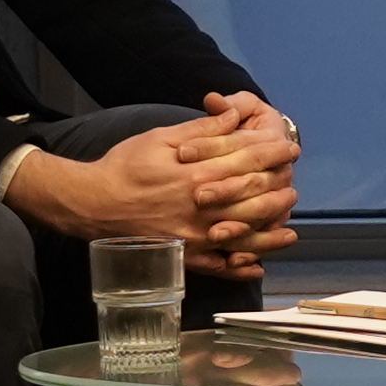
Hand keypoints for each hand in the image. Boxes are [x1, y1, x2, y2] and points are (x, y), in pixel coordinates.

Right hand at [11, 113, 301, 265]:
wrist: (92, 204)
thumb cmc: (124, 166)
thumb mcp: (160, 138)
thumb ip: (201, 130)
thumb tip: (234, 117)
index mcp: (197, 174)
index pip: (248, 162)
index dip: (273, 154)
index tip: (290, 148)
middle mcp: (202, 207)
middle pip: (253, 199)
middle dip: (279, 191)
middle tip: (293, 187)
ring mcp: (194, 236)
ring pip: (244, 236)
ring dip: (270, 233)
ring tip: (289, 228)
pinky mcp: (183, 256)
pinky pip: (218, 267)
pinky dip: (240, 268)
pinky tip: (257, 267)